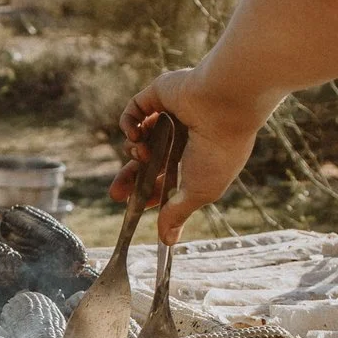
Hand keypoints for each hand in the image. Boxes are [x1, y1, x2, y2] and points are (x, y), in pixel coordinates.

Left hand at [111, 69, 267, 242]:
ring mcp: (170, 113)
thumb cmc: (217, 152)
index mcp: (197, 157)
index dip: (148, 193)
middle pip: (147, 161)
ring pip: (140, 138)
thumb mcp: (197, 191)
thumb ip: (177, 213)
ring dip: (135, 152)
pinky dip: (128, 125)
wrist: (223, 106)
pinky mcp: (158, 94)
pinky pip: (134, 111)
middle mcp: (184, 135)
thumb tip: (167, 243)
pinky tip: (135, 135)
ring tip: (143, 154)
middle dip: (129, 178)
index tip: (133, 207)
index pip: (165, 178)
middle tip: (114, 195)